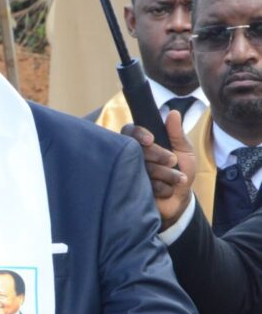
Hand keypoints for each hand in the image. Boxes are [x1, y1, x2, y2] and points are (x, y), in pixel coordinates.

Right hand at [121, 110, 195, 228]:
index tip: (150, 140)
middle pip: (137, 149)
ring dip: (166, 174)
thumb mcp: (184, 151)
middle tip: (173, 161)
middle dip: (159, 155)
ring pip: (144, 168)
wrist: (181, 200)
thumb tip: (173, 113)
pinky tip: (168, 190)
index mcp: (143, 143)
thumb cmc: (181, 171)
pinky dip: (162, 187)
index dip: (138, 133)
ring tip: (178, 179)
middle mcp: (133, 157)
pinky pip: (146, 185)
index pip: (129, 131)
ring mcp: (131, 174)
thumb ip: (177, 133)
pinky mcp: (132, 190)